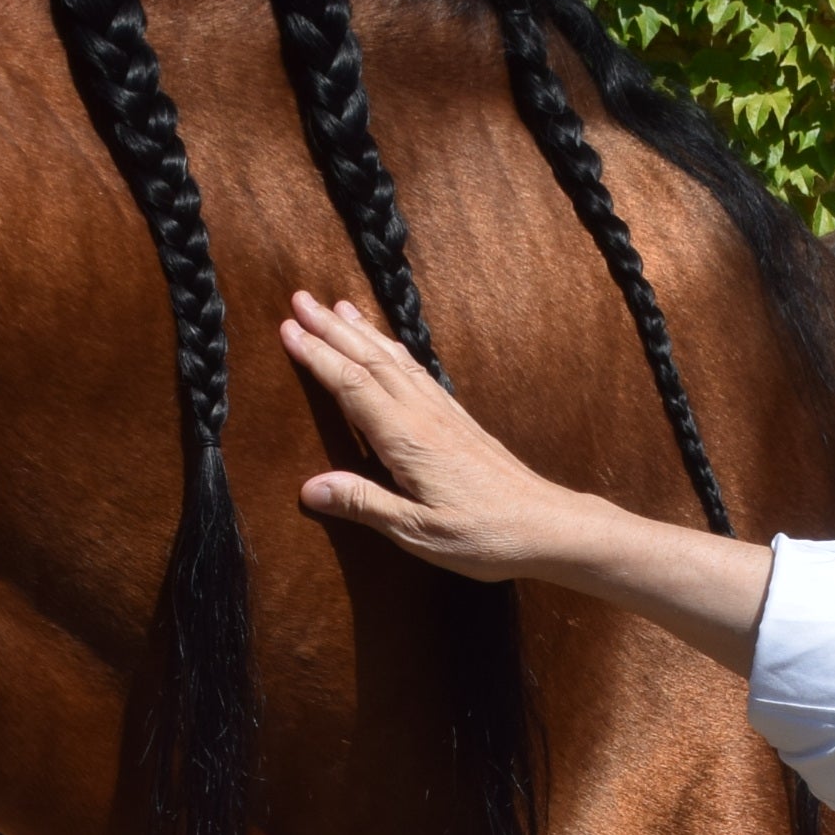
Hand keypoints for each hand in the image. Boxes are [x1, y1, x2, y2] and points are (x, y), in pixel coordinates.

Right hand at [273, 291, 777, 668]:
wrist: (546, 526)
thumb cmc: (483, 536)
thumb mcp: (416, 531)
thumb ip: (364, 505)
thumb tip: (309, 487)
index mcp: (407, 439)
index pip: (351, 385)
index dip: (317, 356)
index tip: (287, 328)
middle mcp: (424, 415)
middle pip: (370, 361)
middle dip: (332, 328)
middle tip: (299, 298)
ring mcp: (444, 414)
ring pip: (395, 361)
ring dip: (364, 332)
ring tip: (338, 307)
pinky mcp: (459, 421)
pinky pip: (418, 373)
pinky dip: (394, 352)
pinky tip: (389, 347)